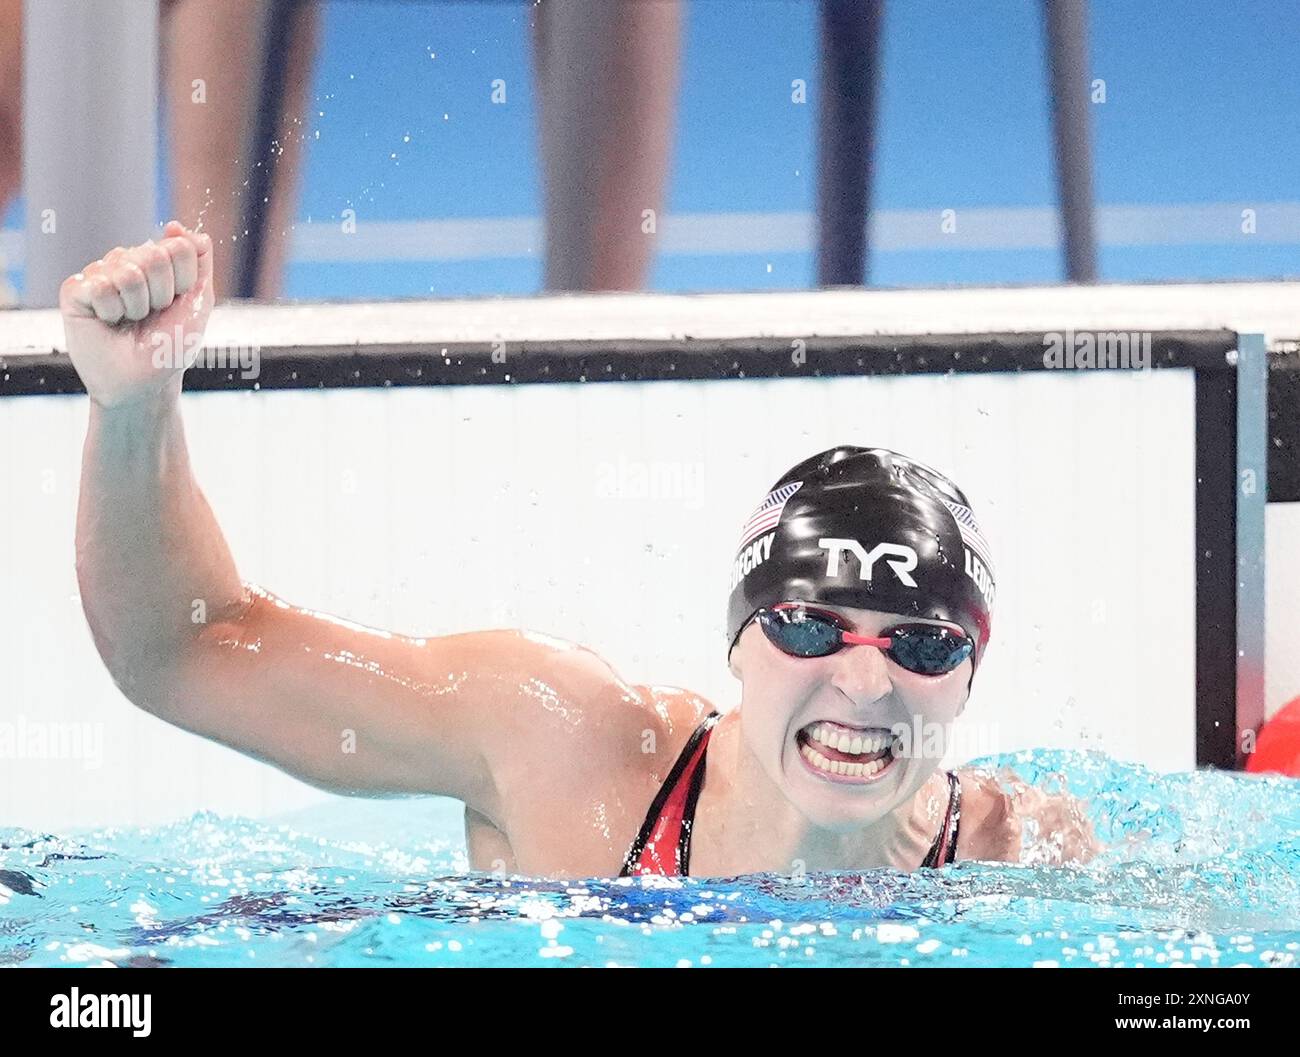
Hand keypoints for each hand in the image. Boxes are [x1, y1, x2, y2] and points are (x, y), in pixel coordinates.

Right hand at [60, 221, 213, 407]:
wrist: (144, 383)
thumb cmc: (170, 346)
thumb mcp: (197, 303)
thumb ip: (198, 262)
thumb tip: (178, 226)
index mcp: (157, 262)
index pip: (179, 247)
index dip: (185, 282)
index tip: (177, 304)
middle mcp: (126, 262)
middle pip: (154, 255)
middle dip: (163, 294)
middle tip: (152, 316)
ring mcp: (100, 273)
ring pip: (128, 271)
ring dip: (138, 306)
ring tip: (130, 320)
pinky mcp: (75, 289)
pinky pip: (100, 286)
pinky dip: (111, 311)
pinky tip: (107, 322)